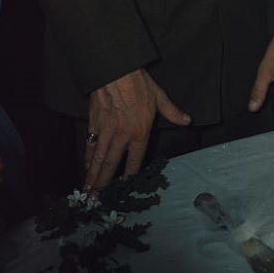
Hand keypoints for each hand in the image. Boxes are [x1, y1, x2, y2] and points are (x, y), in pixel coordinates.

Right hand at [83, 68, 189, 190]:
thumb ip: (172, 112)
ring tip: (86, 192)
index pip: (134, 160)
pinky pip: (90, 144)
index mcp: (139, 132)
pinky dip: (87, 158)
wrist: (116, 70)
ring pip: (97, 158)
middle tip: (95, 201)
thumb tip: (188, 121)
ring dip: (92, 176)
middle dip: (103, 185)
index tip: (123, 189)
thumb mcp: (160, 97)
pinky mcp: (94, 123)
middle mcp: (121, 135)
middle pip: (111, 165)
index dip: (128, 176)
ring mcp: (106, 131)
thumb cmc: (139, 83)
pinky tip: (86, 167)